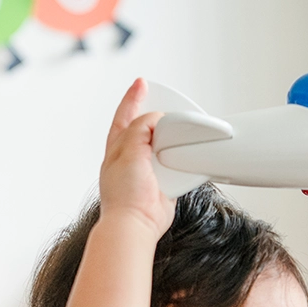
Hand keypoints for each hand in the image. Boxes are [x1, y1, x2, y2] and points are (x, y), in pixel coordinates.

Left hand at [99, 78, 174, 239]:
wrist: (136, 222)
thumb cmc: (124, 194)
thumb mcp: (128, 151)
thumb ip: (141, 130)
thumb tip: (156, 119)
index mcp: (117, 146)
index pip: (125, 115)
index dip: (133, 98)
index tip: (142, 83)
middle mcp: (132, 156)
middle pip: (146, 128)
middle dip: (157, 115)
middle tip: (169, 104)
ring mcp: (148, 170)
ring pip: (163, 146)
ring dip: (173, 140)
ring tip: (183, 131)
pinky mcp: (164, 184)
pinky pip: (178, 166)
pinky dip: (185, 160)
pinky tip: (190, 156)